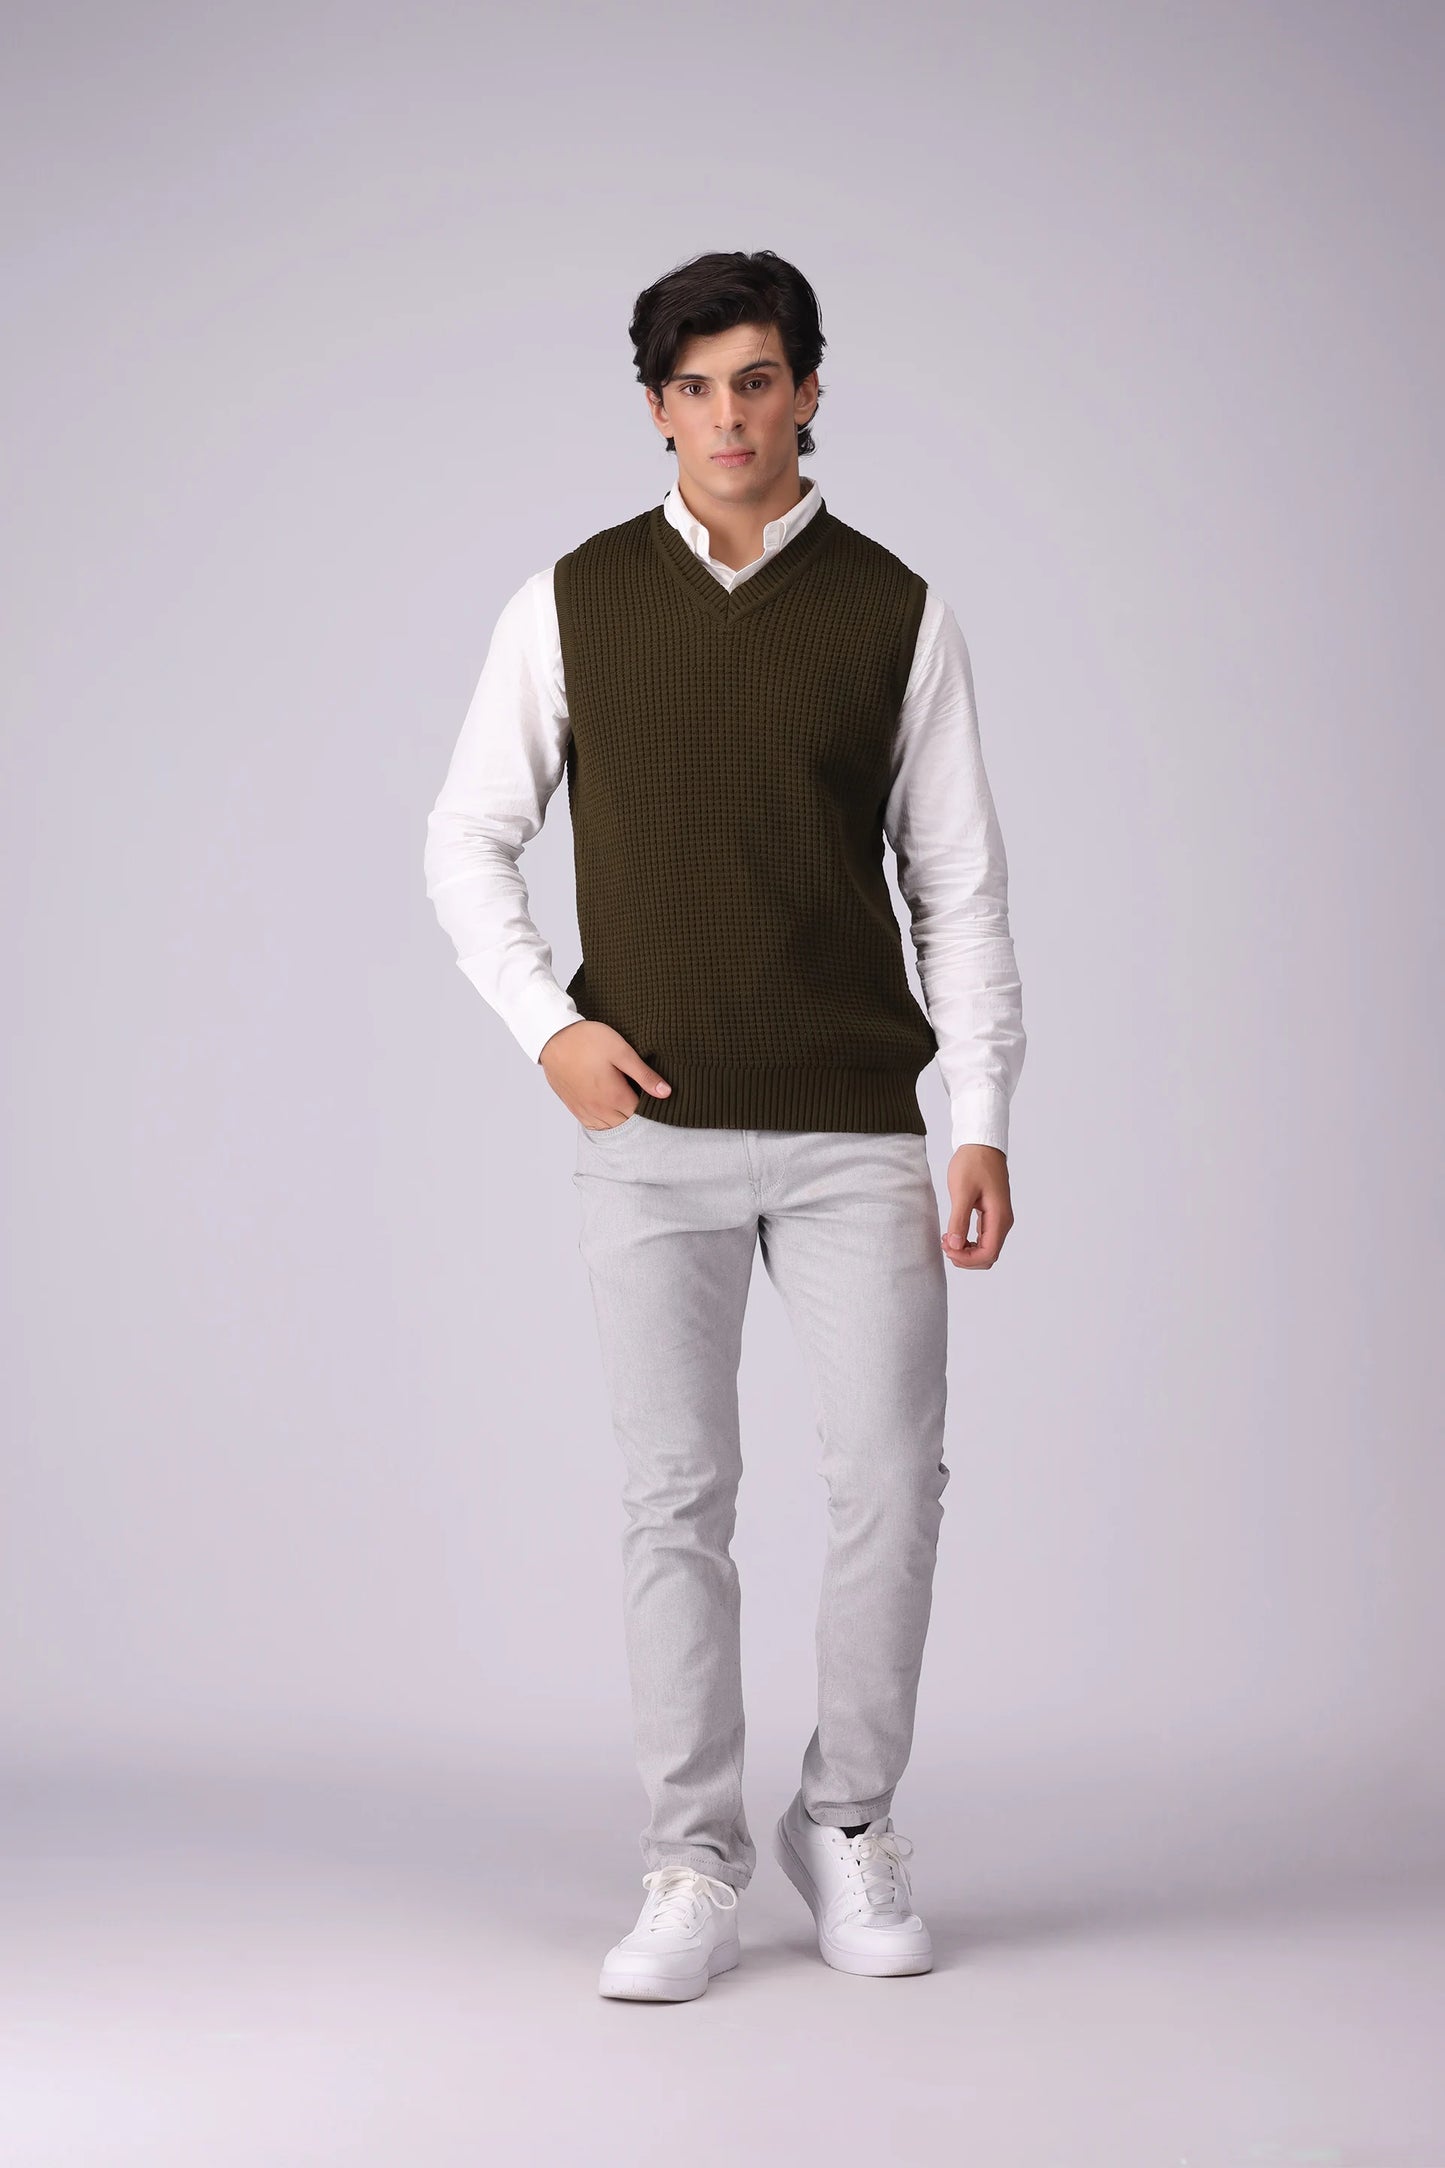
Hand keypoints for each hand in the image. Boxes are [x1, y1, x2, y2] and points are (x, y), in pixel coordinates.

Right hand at [539, 1020, 672, 1129]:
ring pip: (610, 1127)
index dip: (651, 1106)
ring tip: (627, 1102)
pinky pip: (593, 1125)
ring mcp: (585, 1110)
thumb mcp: (622, 1052)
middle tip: (642, 1096)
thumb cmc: (587, 1040)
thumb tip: (666, 1093)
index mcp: (615, 1097)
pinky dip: (605, 1122)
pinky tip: (610, 1110)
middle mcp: (599, 1109)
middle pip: (627, 1124)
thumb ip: (644, 1075)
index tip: (655, 1094)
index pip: (641, 1114)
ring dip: (621, 1119)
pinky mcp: (574, 1107)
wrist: (553, 1037)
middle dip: (638, 1115)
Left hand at [941, 1143, 1013, 1268]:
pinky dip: (969, 1242)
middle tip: (945, 1244)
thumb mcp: (962, 1191)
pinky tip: (954, 1234)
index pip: (988, 1253)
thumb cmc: (973, 1163)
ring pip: (986, 1249)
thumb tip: (955, 1245)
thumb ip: (959, 1220)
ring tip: (948, 1239)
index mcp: (999, 1217)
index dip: (967, 1258)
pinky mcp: (993, 1214)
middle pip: (989, 1256)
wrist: (982, 1144)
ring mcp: (999, 1218)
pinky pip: (984, 1238)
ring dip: (966, 1251)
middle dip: (966, 1257)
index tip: (948, 1248)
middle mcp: (1003, 1221)